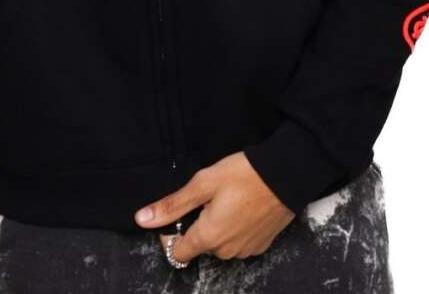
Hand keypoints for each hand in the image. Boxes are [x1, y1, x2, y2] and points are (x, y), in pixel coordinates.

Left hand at [135, 151, 294, 264]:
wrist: (287, 175)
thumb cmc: (244, 175)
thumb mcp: (204, 183)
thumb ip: (173, 205)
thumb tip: (141, 220)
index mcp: (208, 237)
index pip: (177, 252)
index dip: (172, 234)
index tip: (180, 213)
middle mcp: (226, 251)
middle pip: (200, 246)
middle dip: (199, 225)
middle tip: (209, 198)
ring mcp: (245, 250)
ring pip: (220, 244)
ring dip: (219, 227)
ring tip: (229, 199)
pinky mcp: (261, 245)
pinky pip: (239, 242)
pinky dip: (237, 229)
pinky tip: (244, 207)